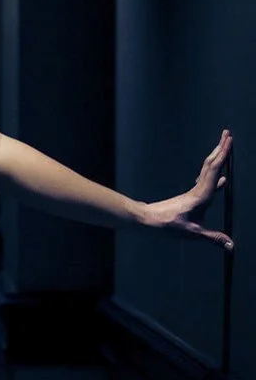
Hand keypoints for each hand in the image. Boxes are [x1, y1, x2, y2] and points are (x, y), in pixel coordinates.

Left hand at [145, 129, 234, 252]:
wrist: (148, 220)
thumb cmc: (168, 225)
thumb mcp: (193, 233)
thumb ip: (213, 238)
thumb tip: (231, 245)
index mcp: (201, 195)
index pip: (215, 170)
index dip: (223, 154)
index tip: (229, 140)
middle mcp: (198, 189)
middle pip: (211, 164)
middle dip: (220, 148)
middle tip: (227, 134)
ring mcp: (193, 192)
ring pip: (207, 170)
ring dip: (216, 158)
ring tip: (224, 149)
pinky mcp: (189, 197)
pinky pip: (205, 181)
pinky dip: (213, 174)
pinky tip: (219, 179)